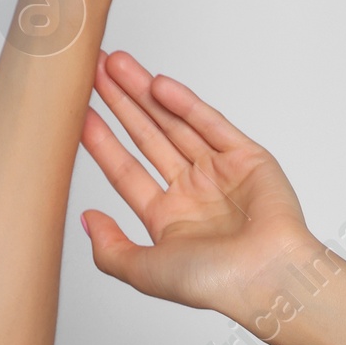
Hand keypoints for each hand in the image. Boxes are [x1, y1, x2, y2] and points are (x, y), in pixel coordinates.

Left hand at [80, 52, 323, 321]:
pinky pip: (211, 123)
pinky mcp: (248, 158)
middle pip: (147, 138)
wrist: (268, 277)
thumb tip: (86, 220)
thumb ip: (110, 250)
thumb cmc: (214, 282)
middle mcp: (193, 193)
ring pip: (175, 123)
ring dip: (145, 92)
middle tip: (92, 70)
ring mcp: (220, 172)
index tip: (77, 113)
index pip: (125, 171)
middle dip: (120, 104)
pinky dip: (185, 103)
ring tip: (116, 63)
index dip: (101, 141)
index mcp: (169, 219)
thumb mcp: (145, 272)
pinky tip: (157, 84)